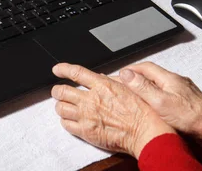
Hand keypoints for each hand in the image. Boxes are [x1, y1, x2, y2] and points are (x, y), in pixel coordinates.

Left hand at [51, 63, 175, 158]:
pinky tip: (70, 120)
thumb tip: (100, 76)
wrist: (144, 131)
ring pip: (61, 108)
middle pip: (62, 91)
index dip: (63, 69)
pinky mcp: (86, 131)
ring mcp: (87, 116)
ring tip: (63, 106)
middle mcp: (92, 99)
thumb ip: (110, 81)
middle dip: (57, 90)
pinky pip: (66, 124)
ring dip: (60, 106)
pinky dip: (65, 121)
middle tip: (57, 91)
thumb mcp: (128, 88)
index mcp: (103, 85)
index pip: (76, 73)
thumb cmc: (141, 111)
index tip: (57, 69)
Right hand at [119, 62, 201, 152]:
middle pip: (153, 74)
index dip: (131, 69)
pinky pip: (169, 93)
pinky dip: (158, 95)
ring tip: (138, 93)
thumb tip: (127, 74)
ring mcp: (183, 91)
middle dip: (138, 77)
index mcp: (169, 79)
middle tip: (126, 82)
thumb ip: (143, 87)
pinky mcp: (187, 101)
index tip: (120, 73)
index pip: (145, 67)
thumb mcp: (160, 102)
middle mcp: (177, 81)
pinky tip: (157, 105)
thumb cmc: (191, 117)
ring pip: (161, 83)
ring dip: (148, 86)